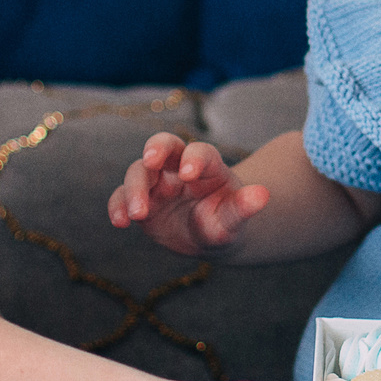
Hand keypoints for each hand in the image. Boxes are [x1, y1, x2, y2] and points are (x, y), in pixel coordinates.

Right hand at [107, 133, 269, 255]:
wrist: (211, 235)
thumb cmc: (226, 220)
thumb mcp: (235, 219)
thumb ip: (244, 207)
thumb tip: (263, 195)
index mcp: (207, 165)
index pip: (200, 151)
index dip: (194, 158)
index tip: (189, 173)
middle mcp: (178, 166)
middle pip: (164, 146)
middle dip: (156, 150)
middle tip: (151, 161)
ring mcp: (157, 182)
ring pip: (139, 171)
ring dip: (134, 189)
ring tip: (137, 214)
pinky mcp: (141, 200)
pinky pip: (122, 198)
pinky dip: (117, 206)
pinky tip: (120, 222)